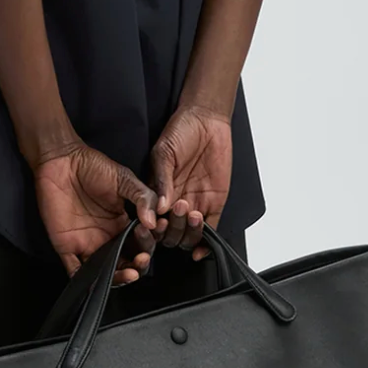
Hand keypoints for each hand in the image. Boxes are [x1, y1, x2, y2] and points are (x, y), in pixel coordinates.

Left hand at [32, 140, 159, 286]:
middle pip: (127, 262)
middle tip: (143, 257)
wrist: (61, 161)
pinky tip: (100, 278)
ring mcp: (87, 243)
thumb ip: (142, 197)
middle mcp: (106, 236)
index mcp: (122, 223)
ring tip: (131, 272)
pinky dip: (87, 280)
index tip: (154, 236)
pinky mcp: (67, 246)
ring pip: (106, 272)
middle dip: (139, 265)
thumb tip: (154, 221)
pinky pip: (76, 271)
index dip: (149, 243)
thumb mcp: (124, 179)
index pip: (140, 243)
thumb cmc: (92, 166)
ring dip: (120, 278)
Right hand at [148, 103, 233, 260]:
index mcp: (159, 192)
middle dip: (172, 228)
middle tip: (177, 208)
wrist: (207, 120)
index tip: (157, 221)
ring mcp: (195, 205)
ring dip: (188, 233)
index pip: (153, 220)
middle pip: (170, 233)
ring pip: (188, 235)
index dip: (154, 226)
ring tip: (192, 213)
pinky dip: (205, 244)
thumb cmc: (181, 131)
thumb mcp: (164, 152)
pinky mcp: (214, 204)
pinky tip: (200, 247)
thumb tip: (159, 205)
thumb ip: (162, 178)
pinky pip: (210, 231)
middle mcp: (175, 203)